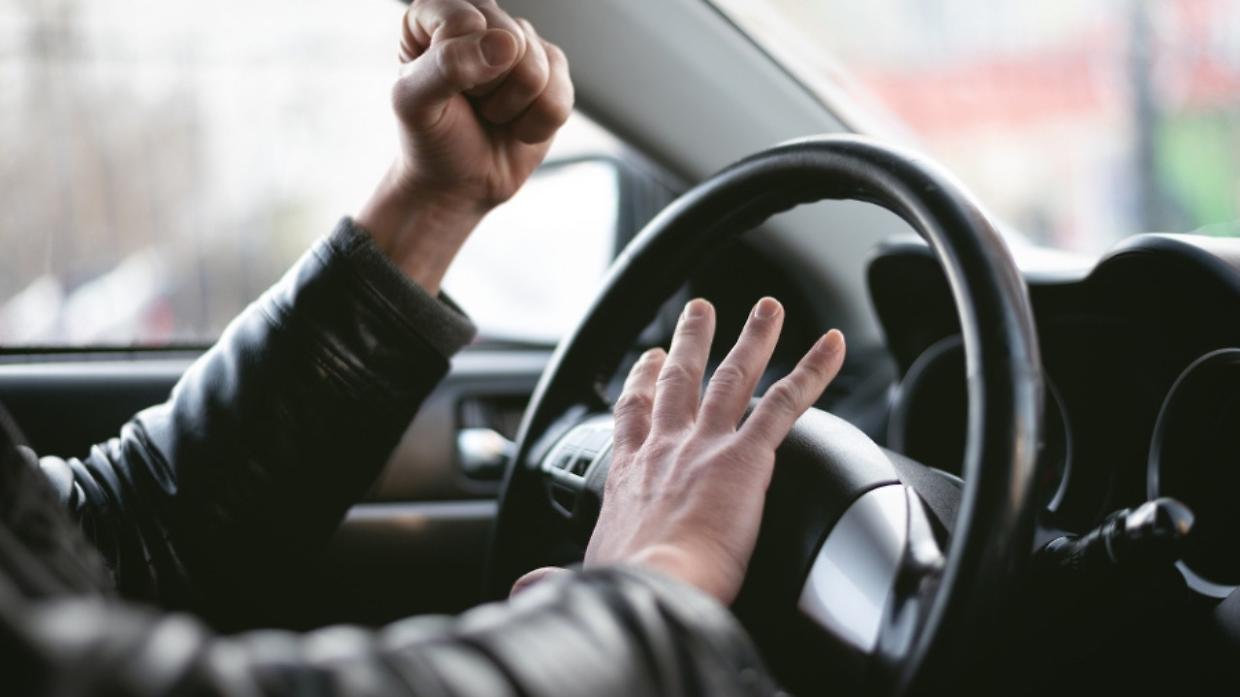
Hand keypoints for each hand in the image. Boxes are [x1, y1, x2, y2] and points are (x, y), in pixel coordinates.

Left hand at [357, 0, 573, 293]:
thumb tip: (505, 45)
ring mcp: (522, 45)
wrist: (460, 182)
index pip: (464, 20)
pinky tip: (516, 126)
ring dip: (510, 108)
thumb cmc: (431, 137)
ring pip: (537, 69)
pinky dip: (535, 125)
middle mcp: (483, 19)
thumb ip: (446, 66)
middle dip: (489, 88)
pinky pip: (560, 97)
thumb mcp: (415, 104)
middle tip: (471, 103)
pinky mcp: (553, 74)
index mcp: (436, 16)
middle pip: (509, 40)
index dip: (458, 64)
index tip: (444, 87)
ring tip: (491, 114)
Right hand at [583, 297, 845, 603]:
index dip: (640, 383)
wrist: (652, 587)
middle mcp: (665, 448)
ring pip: (733, 377)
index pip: (632, 416)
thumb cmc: (622, 588)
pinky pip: (786, 402)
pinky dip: (812, 370)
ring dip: (753, 338)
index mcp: (629, 475)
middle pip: (680, 380)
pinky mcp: (747, 456)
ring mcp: (706, 446)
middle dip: (692, 342)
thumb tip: (532, 590)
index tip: (647, 360)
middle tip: (701, 311)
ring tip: (768, 309)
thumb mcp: (585, 576)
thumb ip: (559, 578)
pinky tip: (834, 347)